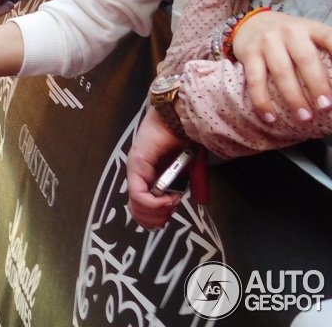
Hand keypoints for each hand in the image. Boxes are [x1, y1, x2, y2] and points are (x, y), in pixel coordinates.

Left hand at [126, 107, 194, 229]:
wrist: (180, 116)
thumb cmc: (184, 137)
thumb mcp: (193, 167)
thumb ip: (194, 184)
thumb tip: (201, 202)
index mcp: (149, 176)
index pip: (142, 206)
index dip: (155, 217)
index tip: (171, 214)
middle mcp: (138, 174)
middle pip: (136, 210)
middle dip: (156, 218)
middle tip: (171, 212)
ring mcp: (135, 170)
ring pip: (136, 205)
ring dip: (157, 212)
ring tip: (171, 204)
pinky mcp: (136, 165)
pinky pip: (139, 194)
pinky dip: (154, 203)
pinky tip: (168, 200)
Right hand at [230, 11, 331, 123]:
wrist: (251, 23)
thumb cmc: (289, 38)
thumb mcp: (310, 36)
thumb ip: (326, 52)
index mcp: (310, 28)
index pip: (329, 38)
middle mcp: (289, 32)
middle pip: (305, 59)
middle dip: (317, 85)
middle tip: (326, 107)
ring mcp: (266, 41)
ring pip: (281, 72)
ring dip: (294, 97)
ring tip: (305, 117)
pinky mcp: (248, 53)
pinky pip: (255, 80)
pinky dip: (262, 101)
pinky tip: (271, 118)